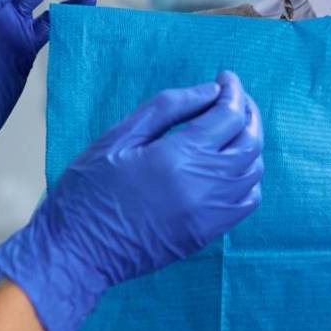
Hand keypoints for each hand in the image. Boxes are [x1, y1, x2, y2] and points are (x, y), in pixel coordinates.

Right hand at [0, 71, 264, 330]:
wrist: (77, 251)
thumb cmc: (88, 190)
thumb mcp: (118, 138)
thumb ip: (167, 109)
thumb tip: (210, 91)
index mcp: (179, 157)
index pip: (228, 116)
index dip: (233, 92)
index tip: (226, 79)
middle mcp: (204, 185)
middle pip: (250, 142)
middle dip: (248, 114)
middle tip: (234, 99)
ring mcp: (210, 214)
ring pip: (253, 171)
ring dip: (250, 144)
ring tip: (233, 128)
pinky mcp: (207, 233)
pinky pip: (247, 202)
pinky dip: (248, 178)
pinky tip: (231, 167)